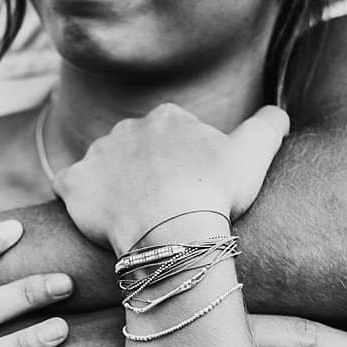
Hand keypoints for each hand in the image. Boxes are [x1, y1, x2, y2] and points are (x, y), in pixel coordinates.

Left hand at [51, 103, 289, 252]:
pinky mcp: (73, 185)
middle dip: (146, 171)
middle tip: (161, 205)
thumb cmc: (215, 194)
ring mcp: (96, 156)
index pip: (173, 134)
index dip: (183, 163)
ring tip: (131, 216)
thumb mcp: (256, 153)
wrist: (172, 231)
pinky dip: (78, 198)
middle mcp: (126, 128)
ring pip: (103, 167)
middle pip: (136, 149)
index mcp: (167, 117)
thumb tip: (278, 114)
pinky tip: (93, 215)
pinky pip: (68, 186)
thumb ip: (269, 125)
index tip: (190, 187)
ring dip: (113, 185)